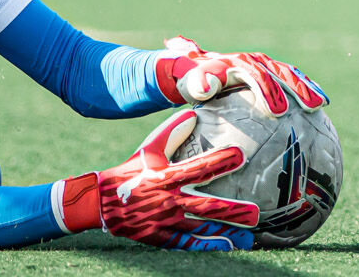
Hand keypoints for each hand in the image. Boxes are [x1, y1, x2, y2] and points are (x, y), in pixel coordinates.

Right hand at [56, 109, 257, 249]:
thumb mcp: (148, 149)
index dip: (219, 161)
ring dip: (225, 233)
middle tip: (256, 213)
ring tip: (249, 238)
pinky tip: (227, 245)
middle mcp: (167, 200)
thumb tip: (191, 113)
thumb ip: (170, 132)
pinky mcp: (161, 237)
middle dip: (232, 210)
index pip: (197, 168)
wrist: (102, 202)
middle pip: (204, 206)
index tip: (241, 155)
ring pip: (200, 229)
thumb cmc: (130, 171)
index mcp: (164, 176)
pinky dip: (208, 245)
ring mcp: (164, 221)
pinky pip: (188, 243)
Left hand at [155, 36, 327, 115]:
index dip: (267, 89)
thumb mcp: (193, 83)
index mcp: (233, 63)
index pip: (252, 73)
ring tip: (319, 105)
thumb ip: (199, 82)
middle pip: (275, 72)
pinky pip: (293, 79)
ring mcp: (264, 66)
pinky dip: (308, 88)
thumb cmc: (196, 82)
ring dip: (304, 88)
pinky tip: (322, 104)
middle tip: (308, 109)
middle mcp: (251, 61)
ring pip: (288, 74)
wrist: (200, 70)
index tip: (278, 111)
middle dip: (291, 88)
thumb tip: (204, 87)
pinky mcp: (273, 74)